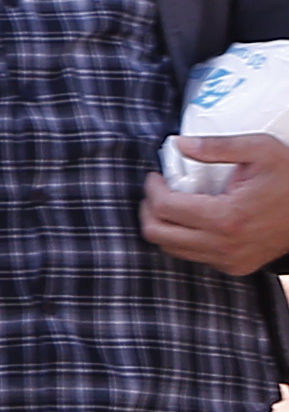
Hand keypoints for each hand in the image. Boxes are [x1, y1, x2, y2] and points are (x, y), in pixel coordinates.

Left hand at [144, 131, 288, 277]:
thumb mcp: (261, 150)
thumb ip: (218, 146)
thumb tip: (180, 144)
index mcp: (227, 217)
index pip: (165, 208)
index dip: (152, 189)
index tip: (156, 175)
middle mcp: (225, 245)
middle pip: (159, 234)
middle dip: (149, 209)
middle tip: (157, 189)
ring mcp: (230, 260)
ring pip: (172, 249)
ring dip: (164, 225)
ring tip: (172, 201)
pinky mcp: (235, 267)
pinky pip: (193, 255)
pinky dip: (184, 237)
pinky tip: (194, 217)